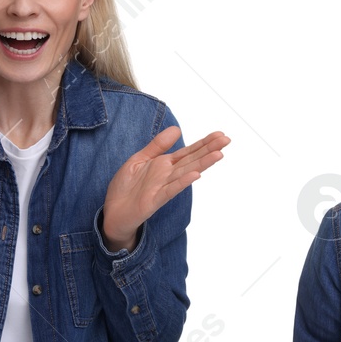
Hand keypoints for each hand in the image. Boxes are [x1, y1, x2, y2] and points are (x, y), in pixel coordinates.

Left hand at [101, 127, 228, 250]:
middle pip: (192, 160)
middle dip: (209, 149)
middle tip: (227, 140)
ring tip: (219, 154)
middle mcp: (167, 175)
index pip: (188, 152)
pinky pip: (170, 190)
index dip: (204, 143)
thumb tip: (177, 129)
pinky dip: (182, 182)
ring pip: (186, 173)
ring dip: (203, 164)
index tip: (220, 134)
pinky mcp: (154, 200)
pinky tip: (195, 175)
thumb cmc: (126, 188)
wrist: (114, 212)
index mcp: (164, 164)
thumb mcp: (139, 159)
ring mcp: (163, 187)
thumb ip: (157, 145)